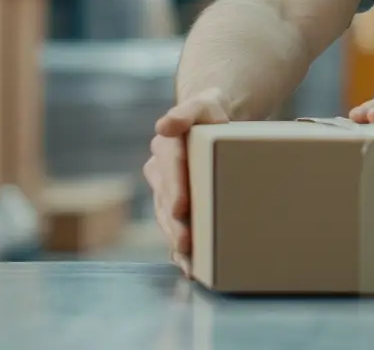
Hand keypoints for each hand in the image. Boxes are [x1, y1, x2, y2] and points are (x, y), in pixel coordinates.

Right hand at [146, 90, 231, 275]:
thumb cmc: (209, 113)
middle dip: (175, 223)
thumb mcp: (203, 106)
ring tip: (189, 261)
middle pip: (167, 200)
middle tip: (185, 243)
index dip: (174, 188)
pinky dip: (182, 249)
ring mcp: (166, 193)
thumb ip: (188, 112)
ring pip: (168, 220)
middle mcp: (160, 173)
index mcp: (166, 148)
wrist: (212, 122)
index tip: (181, 206)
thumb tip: (165, 124)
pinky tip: (191, 267)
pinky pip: (176, 228)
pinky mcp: (176, 207)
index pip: (170, 168)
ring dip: (177, 241)